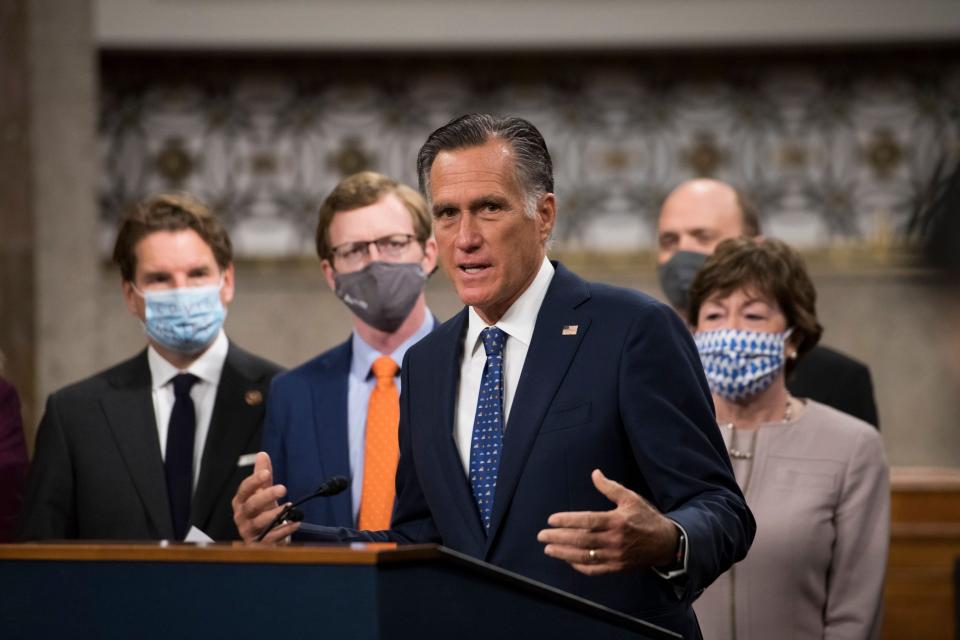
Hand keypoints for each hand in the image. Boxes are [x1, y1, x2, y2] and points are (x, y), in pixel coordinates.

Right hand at [231, 452, 300, 543]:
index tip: (266, 473)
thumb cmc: (260, 511)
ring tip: (289, 507)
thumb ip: (262, 475)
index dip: (254, 481)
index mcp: (240, 501)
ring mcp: (247, 530)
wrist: (261, 536)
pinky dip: (283, 530)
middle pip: (250, 505)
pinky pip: (270, 537)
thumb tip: (262, 454)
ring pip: (258, 522)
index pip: (244, 489)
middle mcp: (241, 516)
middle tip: (283, 488)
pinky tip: (295, 523)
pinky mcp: (257, 543)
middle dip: (266, 496)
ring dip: (275, 514)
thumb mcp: (261, 492)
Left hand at [537, 469, 678, 574]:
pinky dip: (579, 566)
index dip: (567, 521)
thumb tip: (594, 473)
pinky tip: (567, 560)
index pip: (587, 521)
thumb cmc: (646, 518)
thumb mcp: (630, 498)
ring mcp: (615, 556)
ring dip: (564, 554)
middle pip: (581, 540)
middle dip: (559, 538)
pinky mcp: (617, 567)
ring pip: (585, 557)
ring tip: (548, 549)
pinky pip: (595, 569)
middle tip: (542, 536)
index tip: (551, 520)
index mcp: (616, 521)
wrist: (666, 543)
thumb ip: (610, 487)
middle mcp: (614, 540)